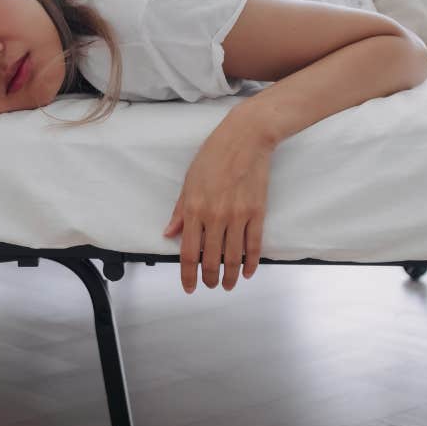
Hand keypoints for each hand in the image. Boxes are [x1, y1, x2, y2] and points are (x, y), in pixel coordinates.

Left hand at [162, 114, 274, 292]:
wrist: (245, 139)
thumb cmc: (214, 155)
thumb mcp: (189, 181)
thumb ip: (180, 211)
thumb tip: (170, 233)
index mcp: (194, 209)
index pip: (188, 253)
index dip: (187, 275)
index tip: (189, 286)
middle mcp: (215, 216)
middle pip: (210, 260)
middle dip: (209, 278)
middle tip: (209, 285)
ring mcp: (237, 216)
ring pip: (233, 257)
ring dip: (230, 276)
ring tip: (228, 285)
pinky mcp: (256, 213)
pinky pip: (253, 245)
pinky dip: (250, 262)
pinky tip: (247, 272)